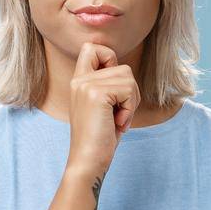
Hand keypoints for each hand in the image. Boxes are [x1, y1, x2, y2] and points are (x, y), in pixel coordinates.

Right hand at [66, 41, 140, 175]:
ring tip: (116, 119)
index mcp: (78, 81)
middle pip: (122, 66)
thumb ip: (109, 86)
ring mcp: (86, 85)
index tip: (114, 89)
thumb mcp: (104, 107)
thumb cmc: (100, 139)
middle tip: (118, 113)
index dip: (110, 59)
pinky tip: (117, 123)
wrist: (88, 162)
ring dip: (131, 101)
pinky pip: (129, 89)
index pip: (92, 47)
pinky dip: (130, 109)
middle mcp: (79, 79)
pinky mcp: (96, 93)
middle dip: (130, 91)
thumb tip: (126, 71)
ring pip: (128, 76)